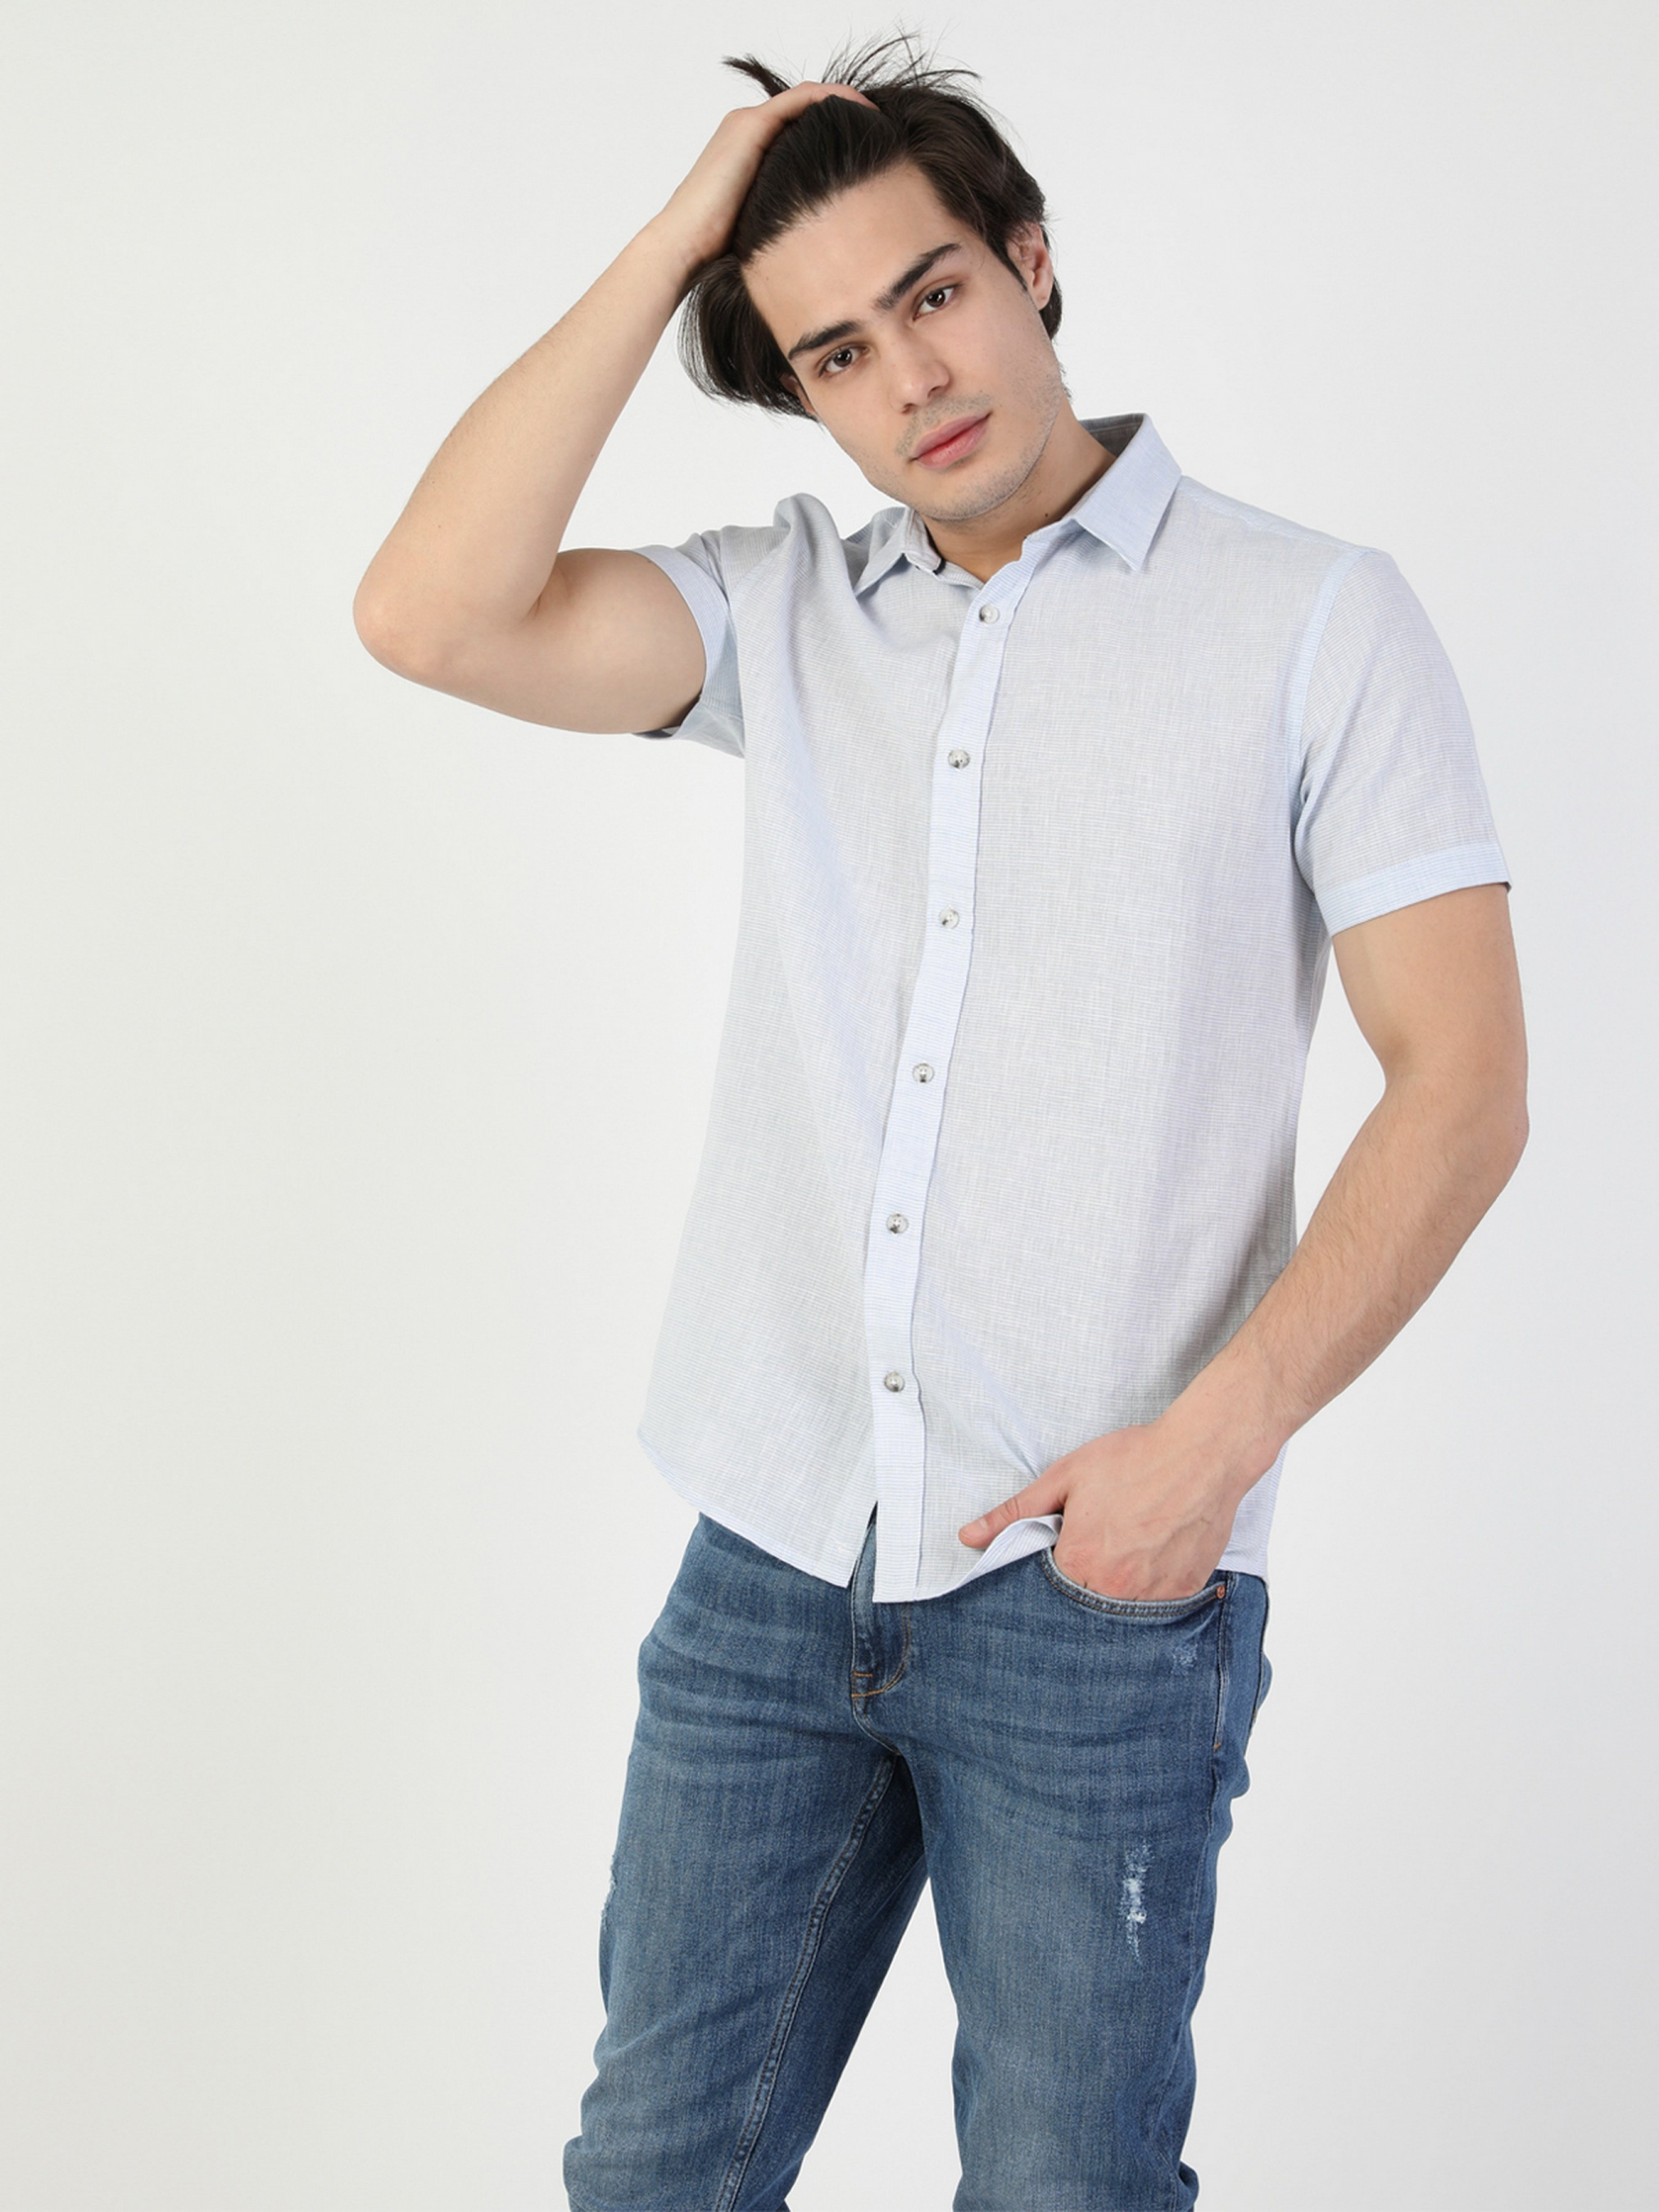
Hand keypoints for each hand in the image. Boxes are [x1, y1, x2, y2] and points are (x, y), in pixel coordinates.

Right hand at [647, 82, 877, 274]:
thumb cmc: (715, 253)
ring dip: (845, 102)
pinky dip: (834, 100)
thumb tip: (822, 246)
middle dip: (844, 114)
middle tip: (880, 130)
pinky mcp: (750, 127)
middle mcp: (746, 129)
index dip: (835, 131)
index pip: (800, 127)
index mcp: (748, 151)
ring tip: (878, 120)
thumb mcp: (760, 227)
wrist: (682, 248)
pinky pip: (803, 100)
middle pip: (806, 109)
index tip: (867, 147)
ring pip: (807, 99)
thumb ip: (783, 218)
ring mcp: (747, 125)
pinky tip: (862, 114)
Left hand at [956, 1416, 1253, 1600]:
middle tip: (1102, 1540)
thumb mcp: (1064, 1478)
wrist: (1202, 1454)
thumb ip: (1014, 1513)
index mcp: (1078, 1563)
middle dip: (1083, 1578)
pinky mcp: (1184, 1591)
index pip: (1046, 1590)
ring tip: (1128, 1543)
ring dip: (1116, 1585)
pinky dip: (1150, 1584)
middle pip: (1083, 1602)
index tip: (1062, 1549)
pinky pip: (1157, 1603)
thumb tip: (969, 1536)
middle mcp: (1114, 1590)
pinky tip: (1153, 1551)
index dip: (1051, 1568)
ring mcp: (1153, 1596)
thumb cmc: (1133, 1459)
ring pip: (1121, 1607)